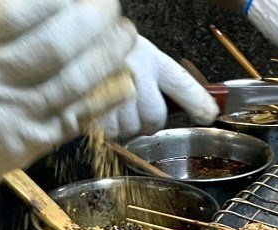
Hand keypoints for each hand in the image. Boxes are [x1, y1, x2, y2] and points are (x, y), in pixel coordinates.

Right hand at [0, 0, 136, 209]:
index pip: (18, 8)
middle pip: (53, 46)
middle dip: (93, 20)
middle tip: (111, 3)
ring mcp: (4, 119)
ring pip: (70, 84)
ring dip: (107, 55)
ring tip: (124, 34)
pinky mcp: (20, 148)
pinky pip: (71, 120)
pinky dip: (102, 98)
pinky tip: (122, 78)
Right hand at [98, 36, 218, 138]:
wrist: (69, 49)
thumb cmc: (105, 53)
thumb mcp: (138, 55)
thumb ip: (161, 79)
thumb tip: (200, 108)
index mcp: (150, 59)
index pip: (181, 84)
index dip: (197, 102)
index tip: (208, 115)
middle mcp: (137, 74)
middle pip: (154, 119)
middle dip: (146, 120)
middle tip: (133, 104)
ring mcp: (116, 93)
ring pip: (131, 129)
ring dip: (124, 123)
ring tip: (112, 101)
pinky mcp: (96, 109)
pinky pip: (110, 133)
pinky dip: (106, 126)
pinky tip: (100, 108)